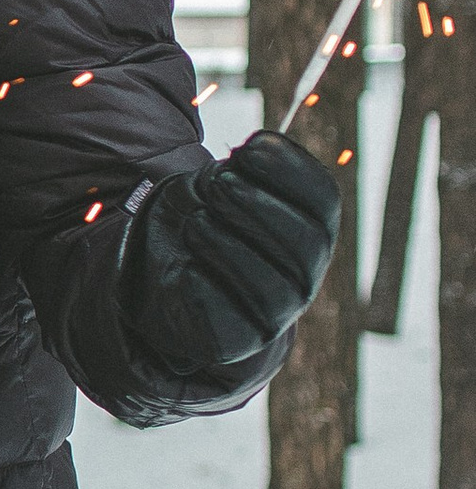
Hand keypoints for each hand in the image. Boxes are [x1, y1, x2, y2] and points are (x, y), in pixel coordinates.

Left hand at [131, 129, 340, 374]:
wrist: (165, 278)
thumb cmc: (202, 221)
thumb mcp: (215, 185)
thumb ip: (238, 171)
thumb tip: (248, 152)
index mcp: (311, 228)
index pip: (323, 199)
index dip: (290, 169)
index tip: (247, 148)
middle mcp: (304, 274)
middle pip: (304, 241)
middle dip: (255, 204)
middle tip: (216, 183)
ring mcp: (277, 311)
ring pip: (269, 285)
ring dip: (226, 244)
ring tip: (195, 222)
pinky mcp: (239, 339)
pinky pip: (227, 315)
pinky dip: (201, 282)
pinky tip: (185, 264)